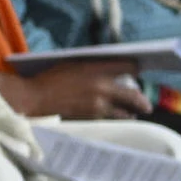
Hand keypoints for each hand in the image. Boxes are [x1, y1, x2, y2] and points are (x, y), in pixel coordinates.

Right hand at [0, 61, 150, 119]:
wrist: (33, 98)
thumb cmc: (49, 78)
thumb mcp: (72, 64)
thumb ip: (93, 66)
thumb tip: (110, 69)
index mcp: (97, 69)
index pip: (129, 67)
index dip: (137, 69)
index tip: (139, 71)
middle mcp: (102, 87)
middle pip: (132, 94)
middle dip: (141, 101)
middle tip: (146, 105)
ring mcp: (98, 104)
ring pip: (123, 110)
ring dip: (131, 112)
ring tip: (135, 113)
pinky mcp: (91, 117)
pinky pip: (110, 117)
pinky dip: (116, 116)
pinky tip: (118, 117)